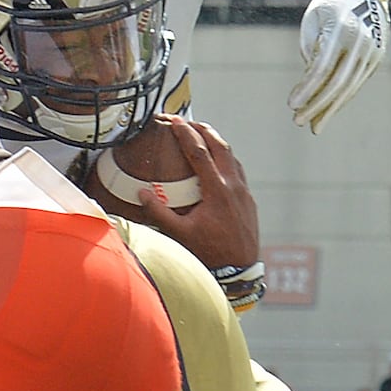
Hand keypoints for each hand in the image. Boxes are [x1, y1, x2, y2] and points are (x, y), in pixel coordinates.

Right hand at [108, 117, 261, 273]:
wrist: (240, 270)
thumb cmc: (210, 253)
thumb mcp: (180, 234)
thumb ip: (160, 212)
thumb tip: (142, 193)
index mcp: (217, 190)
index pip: (199, 152)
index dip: (185, 133)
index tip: (174, 120)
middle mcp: (234, 186)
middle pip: (220, 146)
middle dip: (203, 129)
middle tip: (186, 122)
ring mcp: (244, 192)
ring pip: (232, 157)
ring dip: (216, 143)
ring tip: (201, 136)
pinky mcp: (249, 200)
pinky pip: (238, 171)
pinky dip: (226, 159)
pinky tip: (217, 164)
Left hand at [290, 0, 389, 131]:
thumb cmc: (330, 3)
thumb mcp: (313, 20)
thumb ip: (311, 50)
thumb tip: (311, 84)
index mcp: (341, 29)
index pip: (321, 68)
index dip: (306, 89)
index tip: (291, 105)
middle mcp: (360, 42)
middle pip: (337, 83)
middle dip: (317, 105)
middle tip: (298, 121)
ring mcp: (372, 50)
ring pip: (350, 87)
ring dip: (330, 108)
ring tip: (314, 125)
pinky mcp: (377, 57)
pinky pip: (356, 82)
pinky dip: (342, 98)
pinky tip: (328, 110)